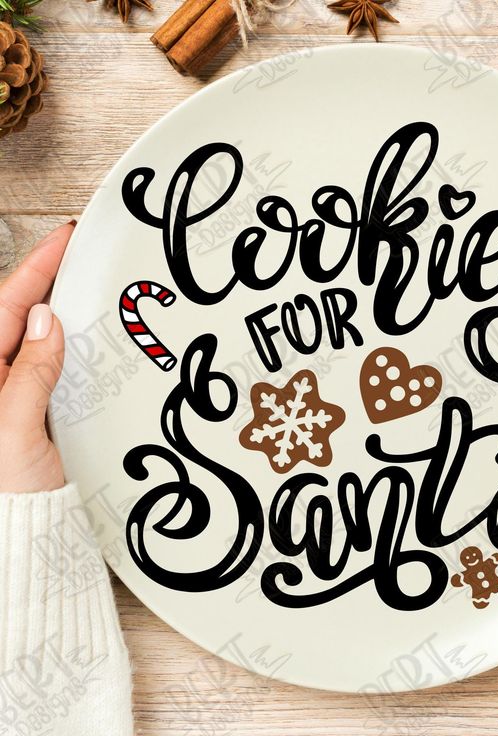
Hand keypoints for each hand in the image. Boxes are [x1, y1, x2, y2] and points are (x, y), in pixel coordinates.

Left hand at [0, 222, 72, 493]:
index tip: (64, 240)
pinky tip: (92, 338)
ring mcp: (18, 392)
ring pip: (44, 339)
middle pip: (24, 315)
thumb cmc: (4, 491)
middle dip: (52, 281)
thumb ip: (29, 371)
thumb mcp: (12, 427)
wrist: (23, 533)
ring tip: (91, 287)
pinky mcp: (41, 408)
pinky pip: (59, 366)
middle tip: (83, 255)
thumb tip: (46, 321)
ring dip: (68, 313)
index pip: (7, 307)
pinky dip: (78, 348)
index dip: (36, 269)